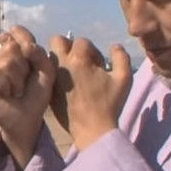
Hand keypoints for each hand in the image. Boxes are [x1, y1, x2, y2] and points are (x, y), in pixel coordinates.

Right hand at [0, 26, 56, 166]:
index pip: (17, 33)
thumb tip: (14, 42)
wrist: (28, 118)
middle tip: (23, 83)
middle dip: (24, 68)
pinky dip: (5, 86)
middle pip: (13, 48)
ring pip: (5, 62)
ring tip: (15, 91)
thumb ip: (38, 52)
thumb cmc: (36, 96)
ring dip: (16, 80)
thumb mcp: (46, 71)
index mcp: (14, 51)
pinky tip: (5, 94)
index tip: (32, 63)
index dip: (28, 45)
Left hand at [47, 35, 131, 149]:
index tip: (98, 66)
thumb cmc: (109, 104)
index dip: (93, 52)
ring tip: (73, 73)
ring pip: (50, 56)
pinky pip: (47, 73)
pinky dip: (55, 73)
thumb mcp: (124, 78)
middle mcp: (60, 65)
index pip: (82, 42)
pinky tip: (67, 85)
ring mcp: (52, 78)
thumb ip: (121, 56)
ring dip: (60, 59)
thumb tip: (114, 46)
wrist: (92, 129)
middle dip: (69, 47)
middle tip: (80, 62)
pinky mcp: (48, 90)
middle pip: (58, 41)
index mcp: (78, 60)